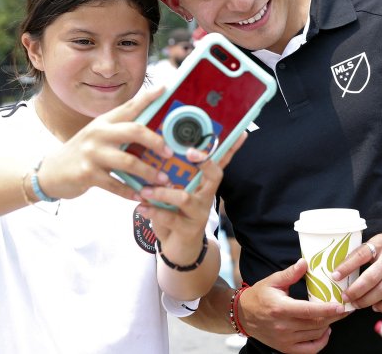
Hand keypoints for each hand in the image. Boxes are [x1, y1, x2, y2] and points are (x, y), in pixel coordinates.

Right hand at [36, 86, 173, 201]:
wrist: (51, 172)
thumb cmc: (84, 154)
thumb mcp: (99, 136)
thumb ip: (120, 131)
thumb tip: (151, 129)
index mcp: (104, 122)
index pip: (129, 106)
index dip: (148, 98)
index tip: (165, 89)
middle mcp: (98, 133)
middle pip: (134, 130)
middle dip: (156, 141)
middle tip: (170, 152)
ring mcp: (92, 153)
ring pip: (128, 161)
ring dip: (149, 172)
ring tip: (163, 180)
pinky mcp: (87, 174)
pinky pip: (115, 184)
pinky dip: (130, 191)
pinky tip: (141, 196)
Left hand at [137, 133, 246, 263]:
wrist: (177, 248)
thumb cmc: (174, 213)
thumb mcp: (174, 191)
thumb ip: (169, 176)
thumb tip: (154, 151)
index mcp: (204, 183)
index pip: (221, 162)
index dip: (231, 148)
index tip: (240, 133)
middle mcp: (206, 196)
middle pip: (215, 175)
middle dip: (205, 162)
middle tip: (190, 152)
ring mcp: (200, 213)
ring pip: (185, 197)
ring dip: (162, 192)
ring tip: (144, 191)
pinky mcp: (189, 229)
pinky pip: (171, 217)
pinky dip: (153, 211)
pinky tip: (140, 207)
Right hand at [238, 259, 345, 353]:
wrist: (243, 315)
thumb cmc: (259, 296)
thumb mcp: (273, 281)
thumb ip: (290, 274)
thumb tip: (305, 263)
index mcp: (281, 308)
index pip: (309, 311)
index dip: (327, 309)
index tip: (341, 306)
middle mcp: (283, 326)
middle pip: (316, 323)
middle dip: (334, 316)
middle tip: (345, 308)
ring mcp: (285, 340)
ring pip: (315, 334)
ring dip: (328, 325)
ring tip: (335, 315)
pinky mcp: (285, 348)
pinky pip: (309, 350)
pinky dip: (321, 342)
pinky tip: (325, 331)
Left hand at [331, 229, 381, 312]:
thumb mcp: (380, 240)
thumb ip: (366, 252)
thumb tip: (343, 268)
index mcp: (381, 244)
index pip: (360, 255)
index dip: (346, 267)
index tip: (334, 276)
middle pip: (370, 278)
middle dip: (355, 291)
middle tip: (345, 297)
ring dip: (366, 301)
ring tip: (356, 304)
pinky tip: (375, 307)